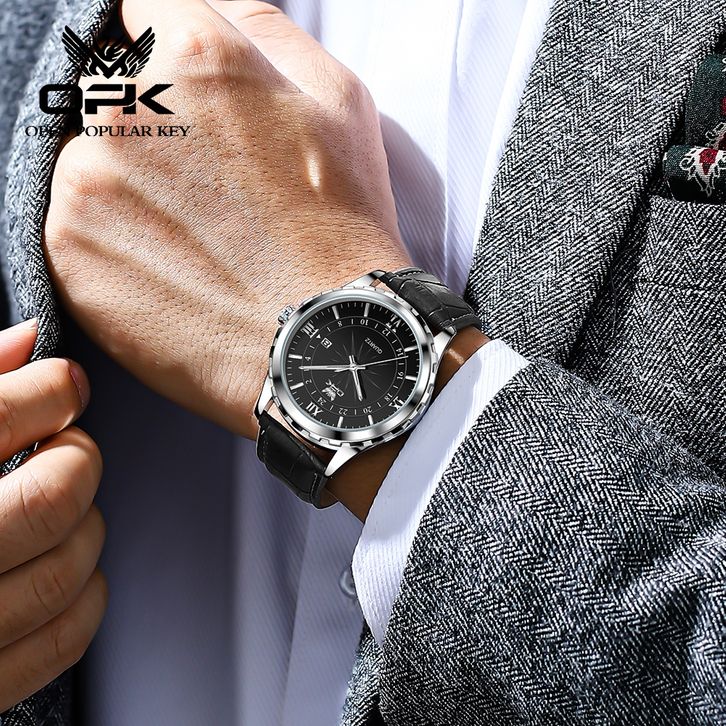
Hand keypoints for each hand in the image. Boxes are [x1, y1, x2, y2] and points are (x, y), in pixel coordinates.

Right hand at [0, 321, 105, 711]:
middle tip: (66, 450)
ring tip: (64, 506)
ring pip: (64, 571)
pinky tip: (69, 563)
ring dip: (87, 526)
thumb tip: (30, 339)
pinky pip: (61, 640)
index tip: (64, 387)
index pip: (1, 415)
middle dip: (79, 460)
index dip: (54, 389)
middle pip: (50, 499)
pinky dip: (86, 596)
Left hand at [44, 0, 409, 439]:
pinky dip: (113, 240)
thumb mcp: (338, 102)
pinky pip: (73, 223)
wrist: (323, 342)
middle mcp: (128, 108)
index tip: (190, 99)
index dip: (172, 57)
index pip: (144, 12)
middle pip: (110, 89)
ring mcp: (88, 181)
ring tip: (194, 239)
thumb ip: (262, 29)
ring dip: (128, 186)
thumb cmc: (342, 228)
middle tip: (205, 187)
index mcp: (197, 59)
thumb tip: (210, 4)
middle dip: (150, 124)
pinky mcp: (68, 249)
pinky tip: (170, 268)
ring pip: (88, 158)